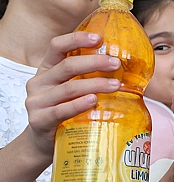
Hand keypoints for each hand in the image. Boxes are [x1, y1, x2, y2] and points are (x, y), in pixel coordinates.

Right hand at [25, 32, 120, 157]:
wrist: (45, 143)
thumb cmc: (66, 112)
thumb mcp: (73, 90)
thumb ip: (89, 77)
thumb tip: (128, 67)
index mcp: (47, 69)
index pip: (57, 46)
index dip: (77, 39)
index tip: (99, 38)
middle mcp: (39, 82)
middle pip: (67, 66)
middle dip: (95, 62)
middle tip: (117, 63)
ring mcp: (36, 102)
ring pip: (69, 88)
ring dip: (95, 85)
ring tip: (116, 85)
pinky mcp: (39, 121)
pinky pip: (61, 110)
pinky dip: (79, 104)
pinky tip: (93, 100)